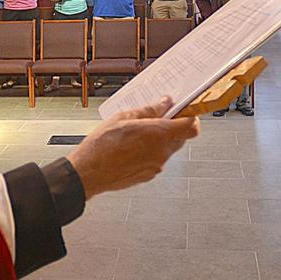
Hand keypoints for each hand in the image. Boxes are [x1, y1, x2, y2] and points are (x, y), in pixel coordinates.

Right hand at [66, 97, 199, 198]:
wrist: (89, 172)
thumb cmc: (102, 146)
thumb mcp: (124, 117)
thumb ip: (149, 110)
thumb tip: (164, 103)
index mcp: (159, 134)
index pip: (191, 125)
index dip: (190, 115)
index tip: (183, 109)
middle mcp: (162, 152)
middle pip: (183, 136)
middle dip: (175, 126)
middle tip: (159, 116)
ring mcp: (157, 166)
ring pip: (170, 148)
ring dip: (162, 139)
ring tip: (141, 132)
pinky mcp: (149, 175)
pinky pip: (158, 159)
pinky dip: (152, 151)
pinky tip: (134, 146)